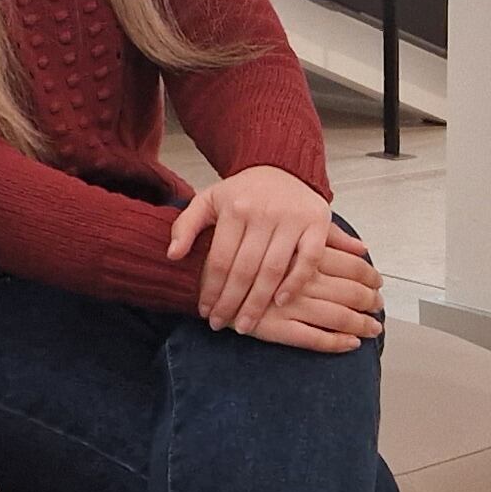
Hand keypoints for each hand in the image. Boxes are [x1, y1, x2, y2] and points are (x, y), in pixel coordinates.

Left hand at [167, 165, 342, 333]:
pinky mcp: (317, 223)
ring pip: (274, 269)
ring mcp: (293, 218)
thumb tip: (172, 255)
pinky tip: (281, 302)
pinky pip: (309, 259)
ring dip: (259, 302)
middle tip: (223, 325)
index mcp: (235, 208)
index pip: (221, 259)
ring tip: (248, 324)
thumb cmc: (242, 192)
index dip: (212, 290)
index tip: (206, 312)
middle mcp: (264, 213)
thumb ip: (186, 225)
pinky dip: (296, 282)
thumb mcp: (208, 200)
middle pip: (246, 269)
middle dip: (232, 303)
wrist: (282, 166)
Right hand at [241, 240, 388, 352]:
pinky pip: (310, 338)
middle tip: (381, 308)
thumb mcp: (280, 226)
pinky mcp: (273, 326)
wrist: (192, 269)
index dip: (368, 275)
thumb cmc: (241, 247)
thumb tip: (362, 247)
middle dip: (368, 302)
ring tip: (373, 330)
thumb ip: (325, 235)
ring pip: (334, 315)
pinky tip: (350, 345)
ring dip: (358, 324)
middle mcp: (297, 275)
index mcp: (301, 248)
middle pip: (347, 290)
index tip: (379, 283)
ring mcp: (286, 303)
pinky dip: (333, 343)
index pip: (348, 264)